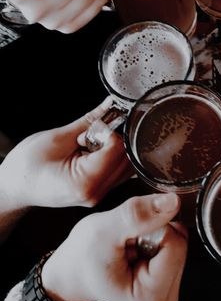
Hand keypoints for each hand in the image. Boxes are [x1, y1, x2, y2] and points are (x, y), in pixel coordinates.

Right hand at [0, 101, 132, 211]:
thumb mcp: (58, 137)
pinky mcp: (97, 191)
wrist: (13, 187)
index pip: (118, 149)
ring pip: (125, 165)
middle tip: (88, 137)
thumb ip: (89, 121)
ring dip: (113, 149)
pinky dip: (110, 156)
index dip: (108, 132)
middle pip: (126, 158)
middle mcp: (96, 193)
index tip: (91, 130)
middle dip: (113, 140)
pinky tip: (90, 154)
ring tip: (87, 147)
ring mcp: (97, 195)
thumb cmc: (26, 168)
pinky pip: (117, 171)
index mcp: (86, 182)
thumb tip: (110, 105)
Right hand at [41, 193, 187, 300]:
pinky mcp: (169, 283)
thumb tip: (172, 202)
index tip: (127, 239)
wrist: (73, 270)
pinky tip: (136, 249)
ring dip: (154, 236)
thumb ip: (138, 214)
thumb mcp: (104, 230)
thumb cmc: (82, 257)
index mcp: (150, 299)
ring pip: (179, 242)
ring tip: (128, 247)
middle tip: (126, 244)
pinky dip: (157, 240)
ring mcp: (168, 294)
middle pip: (180, 244)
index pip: (175, 244)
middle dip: (154, 233)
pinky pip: (175, 246)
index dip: (152, 229)